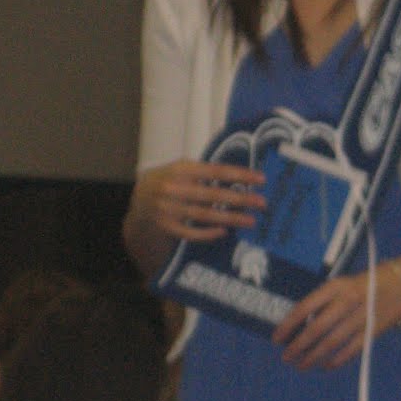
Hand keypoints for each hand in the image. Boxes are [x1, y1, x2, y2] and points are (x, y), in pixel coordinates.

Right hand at [129, 160, 264, 248]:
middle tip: (261, 203)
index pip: (216, 171)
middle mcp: (174, 188)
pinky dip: (208, 233)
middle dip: (240, 199)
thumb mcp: (183, 167)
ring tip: (250, 220)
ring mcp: (169, 208)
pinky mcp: (167, 226)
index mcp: (181, 168)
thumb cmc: (170, 179)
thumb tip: (241, 177)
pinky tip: (225, 231)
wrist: (138, 197)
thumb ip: (206, 171)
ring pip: (205, 215)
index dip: (240, 175)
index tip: (261, 179)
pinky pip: (191, 233)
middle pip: (213, 195)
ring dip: (230, 218)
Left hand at [273, 263, 400, 370]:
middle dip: (298, 346)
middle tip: (286, 357)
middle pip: (316, 329)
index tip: (276, 338)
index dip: (288, 325)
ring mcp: (361, 317)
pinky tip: (324, 366)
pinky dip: (336, 360)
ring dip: (313, 357)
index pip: (305, 307)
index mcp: (335, 287)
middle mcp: (347, 301)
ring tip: (301, 365)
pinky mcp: (373, 331)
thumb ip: (324, 302)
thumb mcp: (342, 284)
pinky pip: (350, 350)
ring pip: (331, 343)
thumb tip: (299, 325)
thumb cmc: (365, 284)